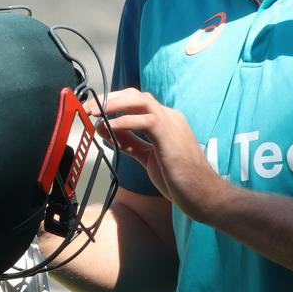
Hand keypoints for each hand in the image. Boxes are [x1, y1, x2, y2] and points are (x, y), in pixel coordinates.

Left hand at [86, 88, 228, 220]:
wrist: (203, 195)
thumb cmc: (180, 180)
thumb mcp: (148, 157)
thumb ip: (130, 143)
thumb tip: (106, 131)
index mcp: (167, 122)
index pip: (137, 102)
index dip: (114, 104)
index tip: (94, 112)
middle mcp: (170, 117)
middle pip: (136, 95)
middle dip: (110, 99)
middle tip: (88, 108)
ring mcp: (172, 124)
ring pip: (140, 100)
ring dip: (114, 104)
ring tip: (95, 112)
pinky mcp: (170, 135)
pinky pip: (145, 119)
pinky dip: (124, 121)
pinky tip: (109, 127)